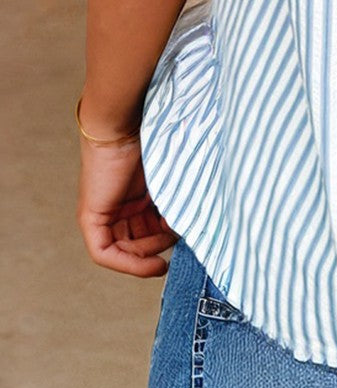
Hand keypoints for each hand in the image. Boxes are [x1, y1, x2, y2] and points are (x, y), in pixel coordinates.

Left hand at [77, 134, 177, 276]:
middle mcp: (119, 206)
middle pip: (139, 243)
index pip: (151, 231)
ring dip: (150, 251)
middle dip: (161, 245)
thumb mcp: (170, 179)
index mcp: (137, 196)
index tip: (188, 239)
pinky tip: (153, 264)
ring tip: (168, 236)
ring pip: (126, 250)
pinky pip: (105, 252)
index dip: (168, 240)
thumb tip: (195, 229)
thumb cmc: (152, 141)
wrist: (126, 124)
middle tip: (178, 233)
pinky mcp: (90, 218)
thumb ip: (178, 203)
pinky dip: (128, 263)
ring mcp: (102, 213)